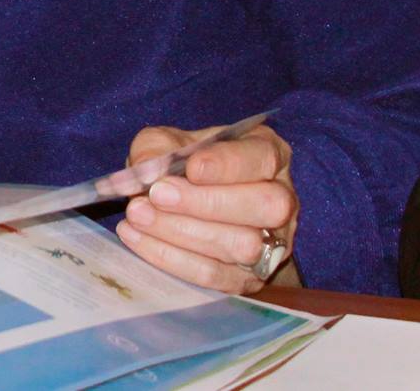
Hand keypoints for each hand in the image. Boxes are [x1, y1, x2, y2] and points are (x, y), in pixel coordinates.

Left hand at [117, 121, 299, 293]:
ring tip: (138, 215)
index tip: (191, 168)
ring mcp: (273, 244)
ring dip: (184, 232)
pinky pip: (217, 276)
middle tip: (158, 195)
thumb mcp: (164, 142)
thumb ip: (156, 148)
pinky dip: (173, 258)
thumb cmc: (179, 165)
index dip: (228, 165)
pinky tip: (138, 238)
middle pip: (266, 206)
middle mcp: (282, 199)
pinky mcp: (250, 278)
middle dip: (208, 203)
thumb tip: (149, 168)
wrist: (179, 203)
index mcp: (267, 153)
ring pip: (243, 245)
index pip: (262, 157)